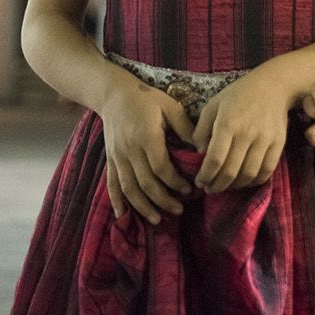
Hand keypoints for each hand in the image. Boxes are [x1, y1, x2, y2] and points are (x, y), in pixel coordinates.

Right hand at [98, 80, 194, 223]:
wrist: (114, 94)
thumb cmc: (147, 99)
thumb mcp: (170, 107)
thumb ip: (185, 127)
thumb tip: (203, 147)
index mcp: (147, 137)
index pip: (161, 168)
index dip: (175, 183)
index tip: (189, 190)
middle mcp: (130, 150)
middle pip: (145, 183)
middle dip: (162, 200)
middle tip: (179, 211)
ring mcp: (118, 157)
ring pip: (128, 188)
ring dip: (142, 206)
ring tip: (156, 220)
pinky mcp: (111, 159)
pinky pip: (112, 183)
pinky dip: (116, 201)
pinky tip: (122, 215)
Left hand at [192, 71, 291, 192]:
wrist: (273, 85)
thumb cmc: (239, 94)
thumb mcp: (213, 104)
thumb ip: (202, 128)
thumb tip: (199, 152)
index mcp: (228, 124)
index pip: (215, 159)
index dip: (205, 176)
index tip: (199, 182)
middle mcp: (247, 134)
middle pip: (231, 171)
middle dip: (217, 185)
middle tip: (209, 189)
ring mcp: (265, 139)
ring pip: (248, 174)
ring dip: (234, 186)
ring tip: (226, 186)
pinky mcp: (278, 143)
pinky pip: (267, 170)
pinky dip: (255, 181)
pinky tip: (245, 180)